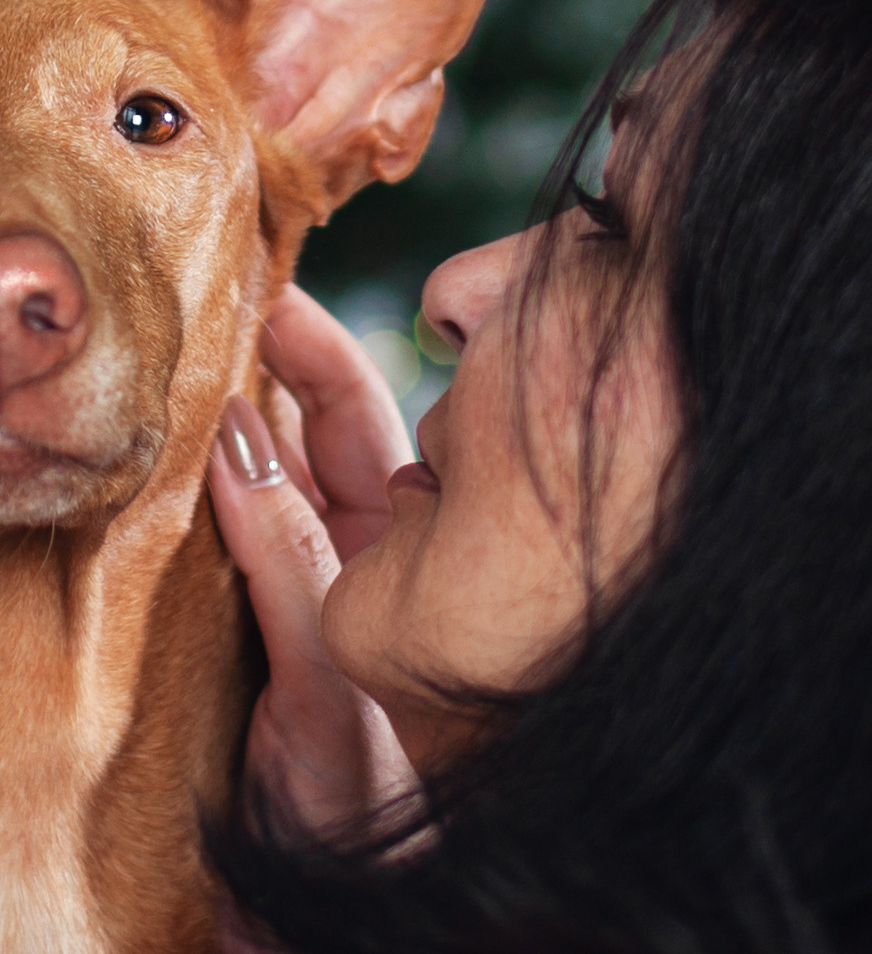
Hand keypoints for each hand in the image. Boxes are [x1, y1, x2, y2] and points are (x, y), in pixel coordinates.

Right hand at [208, 284, 416, 834]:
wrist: (310, 893)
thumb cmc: (361, 798)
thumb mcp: (333, 677)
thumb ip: (295, 563)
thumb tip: (244, 448)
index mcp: (397, 546)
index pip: (360, 420)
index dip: (317, 353)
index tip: (272, 296)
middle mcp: (345, 548)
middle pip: (301, 430)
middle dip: (259, 365)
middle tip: (210, 304)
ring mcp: (286, 577)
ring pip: (250, 473)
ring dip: (214, 419)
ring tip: (173, 360)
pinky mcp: (230, 617)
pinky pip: (207, 531)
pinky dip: (182, 488)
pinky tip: (156, 452)